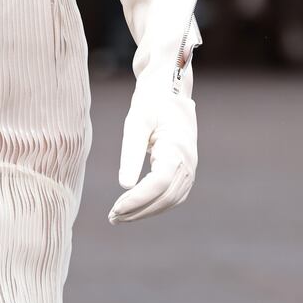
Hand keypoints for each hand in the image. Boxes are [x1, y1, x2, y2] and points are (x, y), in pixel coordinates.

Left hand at [108, 80, 197, 223]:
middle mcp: (188, 161)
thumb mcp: (136, 121)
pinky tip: (135, 206)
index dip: (137, 199)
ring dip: (146, 211)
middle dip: (139, 210)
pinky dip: (154, 204)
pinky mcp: (185, 168)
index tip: (115, 208)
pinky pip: (172, 194)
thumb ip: (131, 152)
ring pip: (170, 199)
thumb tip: (124, 185)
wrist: (169, 85)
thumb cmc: (151, 100)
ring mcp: (189, 166)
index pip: (158, 183)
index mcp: (177, 147)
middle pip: (165, 197)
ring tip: (119, 216)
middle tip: (112, 217)